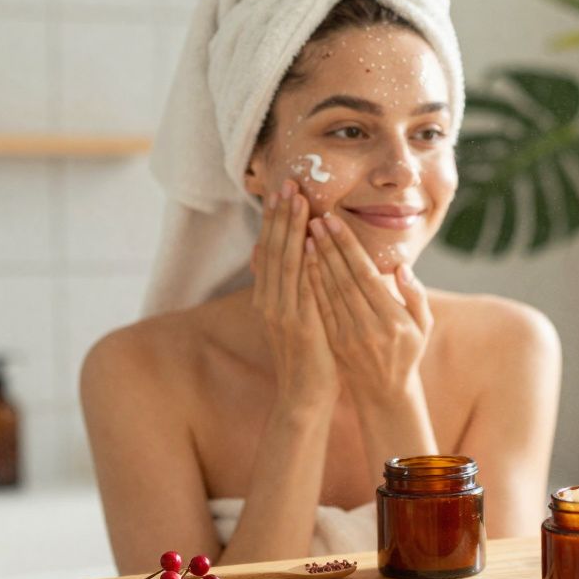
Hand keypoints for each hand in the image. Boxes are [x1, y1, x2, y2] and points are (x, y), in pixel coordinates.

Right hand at [251, 180, 337, 402]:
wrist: (304, 395)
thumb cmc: (307, 356)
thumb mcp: (292, 319)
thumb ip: (286, 290)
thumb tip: (277, 259)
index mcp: (269, 299)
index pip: (270, 251)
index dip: (274, 221)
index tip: (281, 192)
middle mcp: (270, 302)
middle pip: (273, 249)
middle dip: (280, 216)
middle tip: (288, 183)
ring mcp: (282, 313)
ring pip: (285, 263)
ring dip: (290, 230)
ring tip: (297, 201)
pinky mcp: (299, 325)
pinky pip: (301, 287)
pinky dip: (303, 263)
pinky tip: (309, 241)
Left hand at [304, 213, 432, 403]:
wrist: (385, 392)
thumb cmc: (408, 353)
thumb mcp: (424, 326)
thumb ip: (416, 295)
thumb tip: (402, 268)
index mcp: (392, 320)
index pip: (365, 274)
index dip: (348, 247)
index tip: (335, 221)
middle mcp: (369, 326)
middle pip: (344, 278)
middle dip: (329, 246)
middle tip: (315, 218)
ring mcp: (348, 335)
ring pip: (329, 290)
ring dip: (316, 259)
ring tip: (305, 232)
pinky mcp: (333, 340)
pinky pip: (321, 306)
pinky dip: (311, 282)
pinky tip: (303, 262)